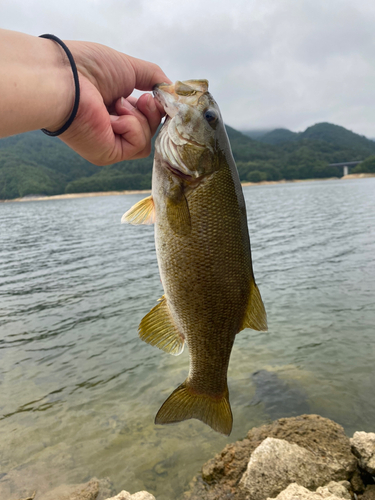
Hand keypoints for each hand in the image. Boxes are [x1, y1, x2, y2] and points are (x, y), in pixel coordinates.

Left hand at [60, 41, 170, 164]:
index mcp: (112, 109)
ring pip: (147, 140)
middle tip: (141, 99)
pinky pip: (138, 145)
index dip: (155, 108)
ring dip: (139, 119)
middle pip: (151, 131)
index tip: (154, 94)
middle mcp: (110, 129)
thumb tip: (172, 89)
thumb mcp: (130, 68)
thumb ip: (153, 78)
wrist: (66, 79)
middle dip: (151, 113)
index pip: (145, 118)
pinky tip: (113, 116)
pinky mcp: (108, 154)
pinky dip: (132, 127)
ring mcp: (109, 144)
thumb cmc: (88, 68)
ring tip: (118, 105)